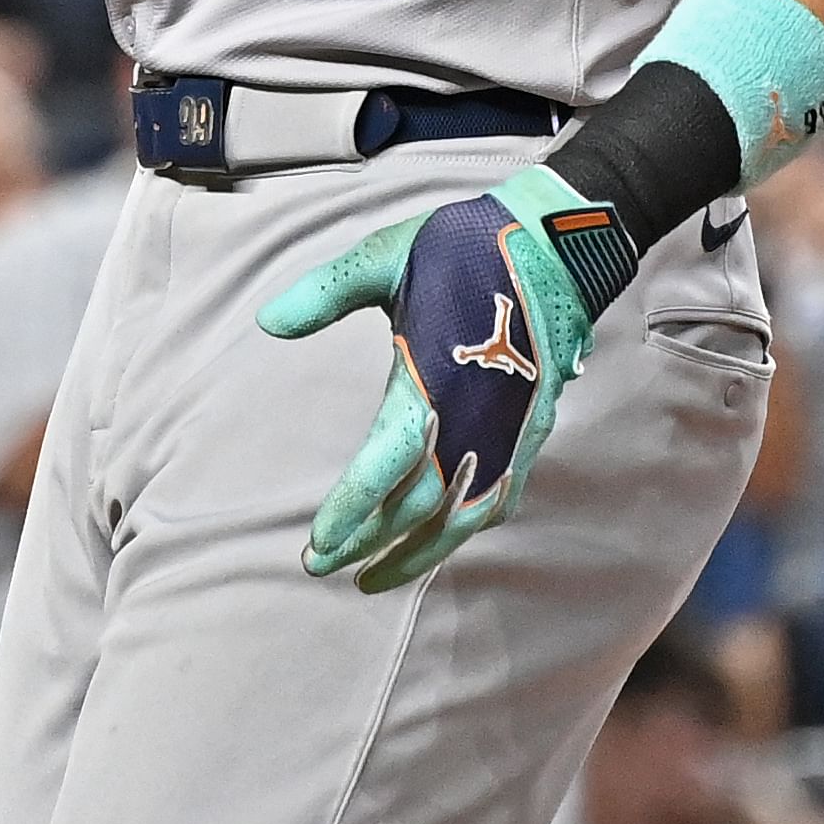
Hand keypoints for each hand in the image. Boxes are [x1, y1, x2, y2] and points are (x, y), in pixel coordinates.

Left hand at [256, 163, 638, 590]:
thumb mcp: (383, 256)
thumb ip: (325, 293)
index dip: (354, 508)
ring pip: (464, 517)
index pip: (390, 462)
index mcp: (435, 378)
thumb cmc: (462, 248)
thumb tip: (268, 323)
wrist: (556, 244)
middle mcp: (476, 417)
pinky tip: (436, 542)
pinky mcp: (530, 430)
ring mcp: (510, 430)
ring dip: (416, 553)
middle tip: (319, 565)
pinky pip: (497, 498)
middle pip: (421, 505)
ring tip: (371, 579)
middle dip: (369, 542)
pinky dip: (462, 530)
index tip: (320, 542)